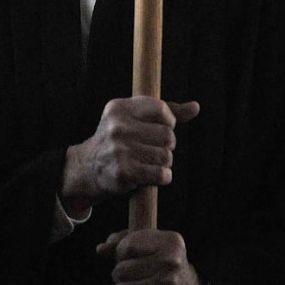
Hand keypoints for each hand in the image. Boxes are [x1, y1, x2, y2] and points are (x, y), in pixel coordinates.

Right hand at [60, 97, 199, 213]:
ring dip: (165, 163)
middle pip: (168, 135)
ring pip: (166, 156)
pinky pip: (160, 174)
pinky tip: (153, 175)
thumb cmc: (119, 139)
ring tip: (152, 163)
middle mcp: (117, 126)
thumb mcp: (134, 118)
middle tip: (155, 149)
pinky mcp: (123, 172)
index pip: (161, 109)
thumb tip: (195, 107)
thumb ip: (165, 112)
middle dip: (168, 145)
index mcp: (119, 107)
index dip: (169, 121)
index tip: (161, 128)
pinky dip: (163, 177)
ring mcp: (119, 149)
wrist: (88, 167)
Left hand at [97, 228, 210, 284]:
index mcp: (168, 241)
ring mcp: (168, 284)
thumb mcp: (150, 244)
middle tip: (126, 277)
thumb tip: (100, 249)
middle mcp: (170, 261)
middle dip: (118, 274)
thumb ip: (123, 240)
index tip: (125, 258)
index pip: (127, 246)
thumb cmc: (164, 263)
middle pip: (122, 269)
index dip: (119, 253)